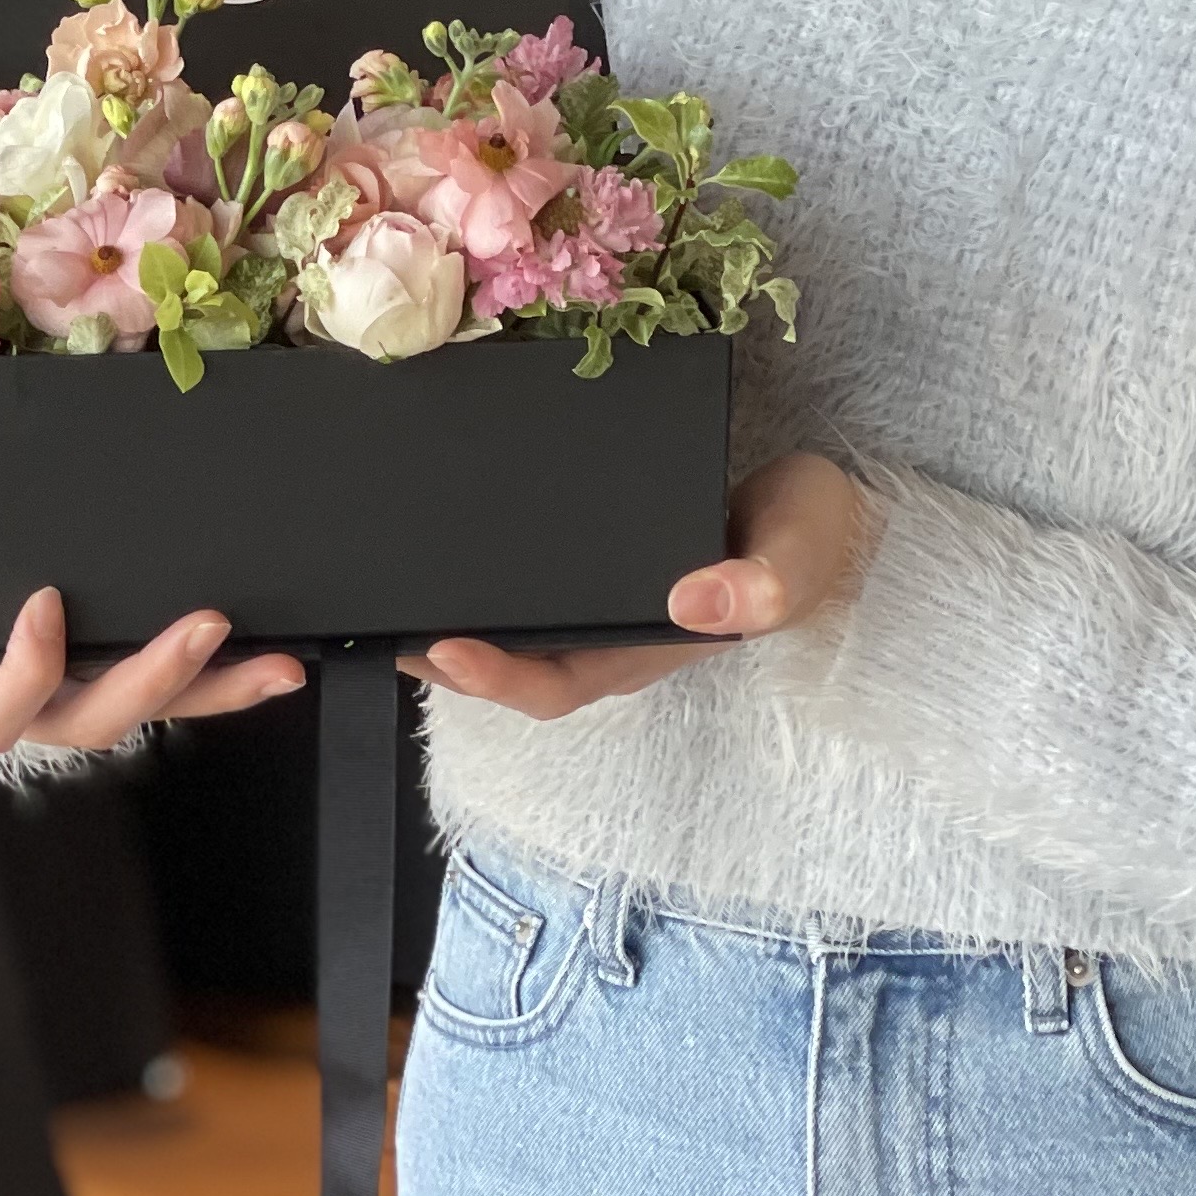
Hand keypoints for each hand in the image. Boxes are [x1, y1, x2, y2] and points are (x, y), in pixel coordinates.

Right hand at [0, 497, 305, 756]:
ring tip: (272, 662)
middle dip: (152, 679)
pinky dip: (222, 678)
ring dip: (210, 688)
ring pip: (141, 709)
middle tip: (201, 625)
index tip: (44, 602)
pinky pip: (166, 684)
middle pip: (88, 720)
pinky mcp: (100, 660)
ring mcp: (65, 685)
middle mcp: (18, 699)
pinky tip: (275, 662)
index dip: (26, 671)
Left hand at [406, 452, 871, 724]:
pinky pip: (519, 568)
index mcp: (642, 649)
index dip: (494, 677)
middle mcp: (606, 632)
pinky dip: (472, 559)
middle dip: (437, 647)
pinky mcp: (587, 550)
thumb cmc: (806, 544)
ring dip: (443, 607)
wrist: (820, 511)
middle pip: (505, 658)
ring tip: (379, 578)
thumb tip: (695, 601)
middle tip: (375, 617)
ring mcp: (594, 595)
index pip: (552, 683)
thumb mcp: (792, 564)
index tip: (442, 651)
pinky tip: (433, 525)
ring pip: (503, 617)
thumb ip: (758, 587)